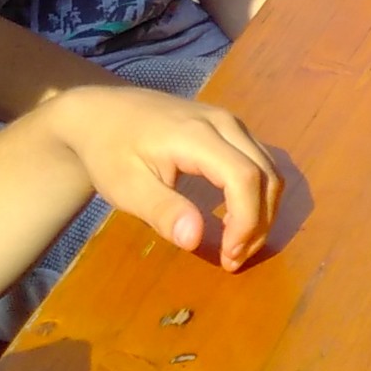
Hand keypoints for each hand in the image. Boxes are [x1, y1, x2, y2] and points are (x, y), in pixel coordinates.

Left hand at [49, 87, 283, 272]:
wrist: (101, 111)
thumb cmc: (109, 150)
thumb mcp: (125, 187)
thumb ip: (162, 211)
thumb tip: (195, 239)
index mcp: (197, 136)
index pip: (244, 179)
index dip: (246, 222)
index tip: (228, 258)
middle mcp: (223, 123)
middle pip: (266, 174)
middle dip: (259, 223)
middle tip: (233, 260)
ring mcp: (228, 121)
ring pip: (269, 167)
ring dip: (263, 211)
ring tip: (236, 245)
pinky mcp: (228, 127)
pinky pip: (259, 161)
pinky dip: (258, 194)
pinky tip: (235, 218)